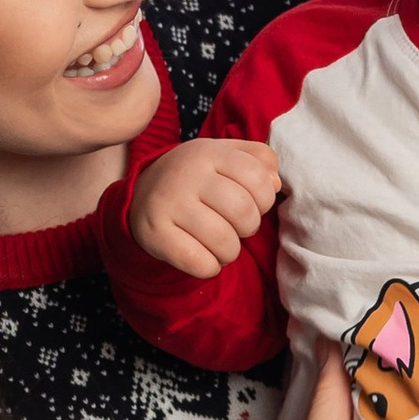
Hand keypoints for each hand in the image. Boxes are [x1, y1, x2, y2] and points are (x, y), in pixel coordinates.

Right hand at [129, 136, 282, 274]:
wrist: (143, 195)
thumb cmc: (198, 178)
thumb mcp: (226, 156)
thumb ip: (259, 161)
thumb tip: (275, 184)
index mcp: (209, 153)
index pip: (258, 178)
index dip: (265, 199)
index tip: (252, 203)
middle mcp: (187, 175)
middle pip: (244, 212)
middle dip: (248, 228)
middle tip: (236, 227)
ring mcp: (168, 204)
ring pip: (224, 243)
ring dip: (230, 252)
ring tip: (220, 244)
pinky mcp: (155, 234)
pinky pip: (200, 263)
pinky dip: (210, 267)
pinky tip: (203, 257)